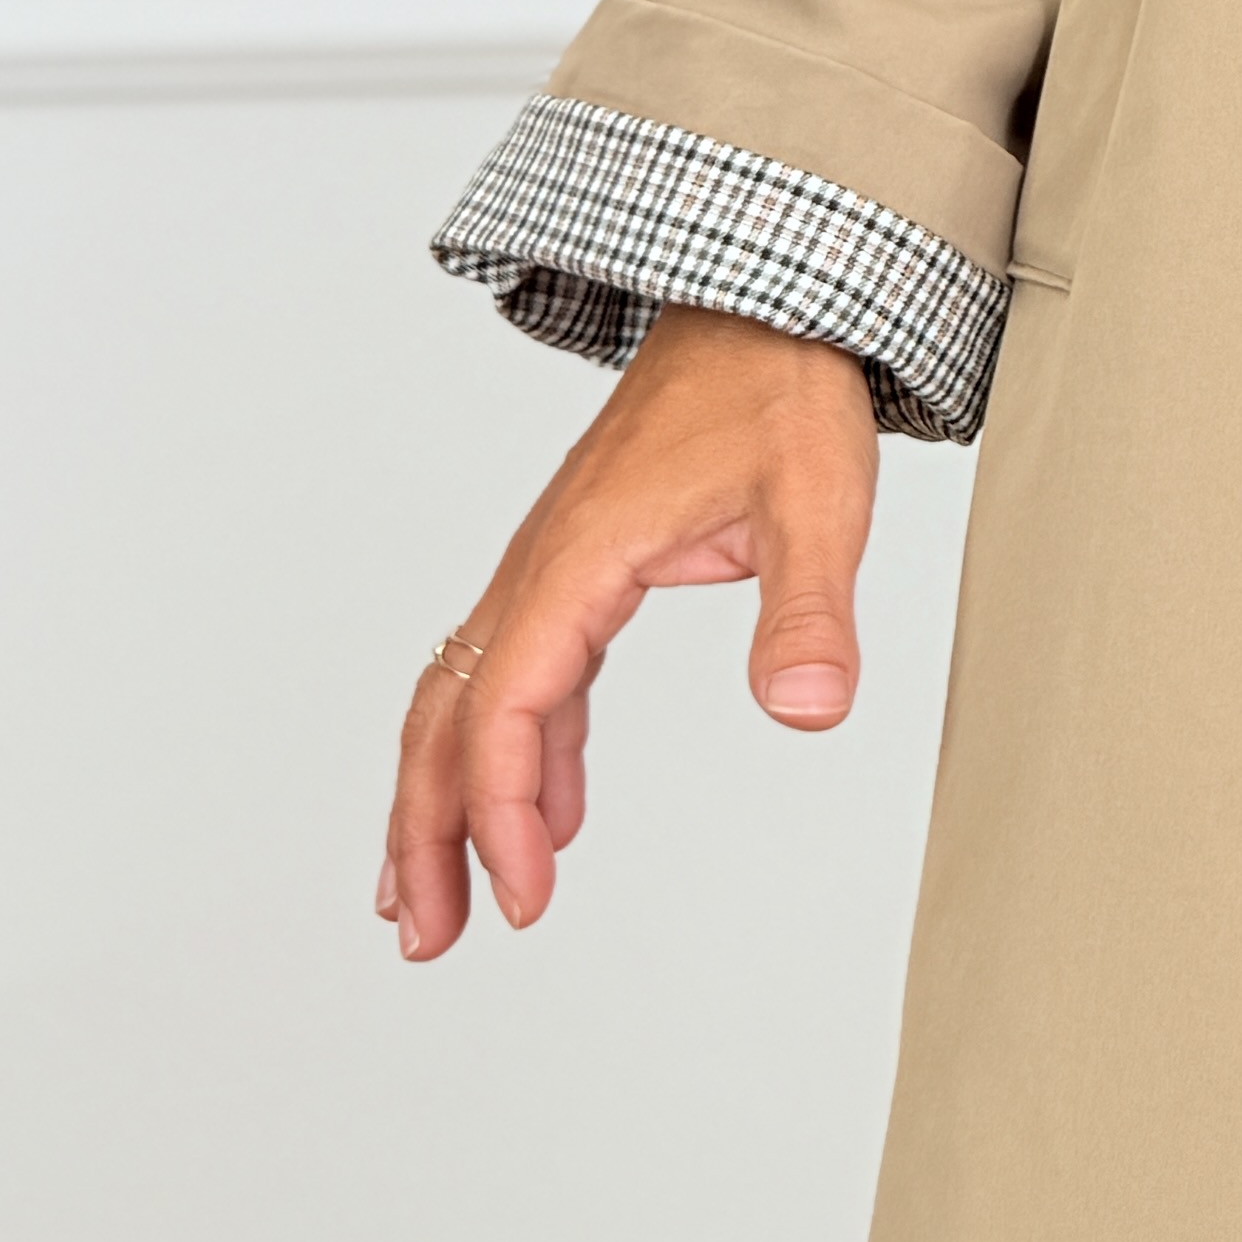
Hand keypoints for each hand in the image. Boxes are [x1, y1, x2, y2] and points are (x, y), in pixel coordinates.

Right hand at [380, 307, 878, 960]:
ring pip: (466, 699)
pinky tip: (550, 817)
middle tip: (426, 934)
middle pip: (448, 717)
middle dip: (426, 830)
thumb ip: (811, 610)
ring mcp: (552, 567)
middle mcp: (542, 566)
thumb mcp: (815, 500)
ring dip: (448, 799)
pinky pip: (524, 674)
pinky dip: (523, 752)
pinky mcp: (581, 568)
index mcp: (577, 558)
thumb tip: (809, 712)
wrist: (765, 306)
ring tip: (444, 902)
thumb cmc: (781, 389)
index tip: (526, 897)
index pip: (509, 708)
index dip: (502, 813)